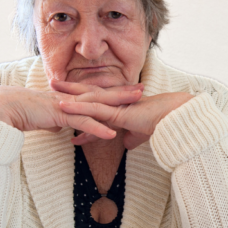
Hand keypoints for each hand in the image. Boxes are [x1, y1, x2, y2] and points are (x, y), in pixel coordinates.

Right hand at [0, 83, 142, 138]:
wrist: (3, 109)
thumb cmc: (21, 114)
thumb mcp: (44, 120)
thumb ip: (55, 122)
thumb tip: (60, 128)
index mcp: (69, 99)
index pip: (96, 94)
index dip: (113, 92)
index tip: (130, 91)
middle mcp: (70, 99)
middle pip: (102, 94)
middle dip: (123, 92)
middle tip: (143, 89)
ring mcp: (66, 106)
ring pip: (97, 104)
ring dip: (117, 104)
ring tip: (136, 104)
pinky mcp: (59, 115)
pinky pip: (82, 122)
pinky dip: (97, 128)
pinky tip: (111, 134)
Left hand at [52, 81, 193, 149]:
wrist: (175, 120)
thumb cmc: (163, 124)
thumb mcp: (143, 134)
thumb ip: (133, 137)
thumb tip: (126, 144)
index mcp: (122, 107)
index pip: (99, 105)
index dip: (84, 104)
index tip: (70, 105)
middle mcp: (117, 104)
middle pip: (89, 94)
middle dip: (71, 89)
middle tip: (53, 83)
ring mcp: (116, 106)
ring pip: (88, 98)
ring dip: (69, 93)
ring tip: (51, 89)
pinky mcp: (117, 112)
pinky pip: (94, 109)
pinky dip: (78, 107)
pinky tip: (63, 106)